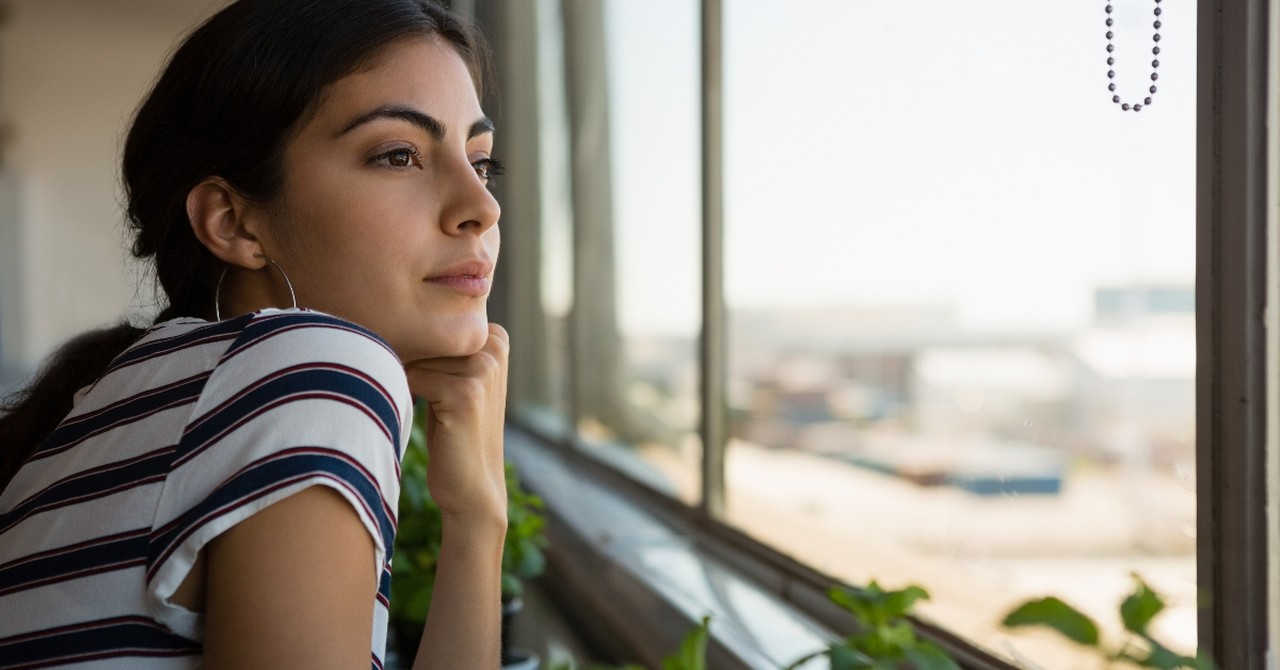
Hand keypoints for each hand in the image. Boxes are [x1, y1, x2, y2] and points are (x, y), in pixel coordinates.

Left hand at [403, 323, 508, 523]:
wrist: (471, 485)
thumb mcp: (451, 380)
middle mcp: (494, 346)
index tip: (425, 381)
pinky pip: (413, 378)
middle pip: (423, 338)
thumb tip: (383, 317)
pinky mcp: (468, 392)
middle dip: (410, 365)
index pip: (431, 324)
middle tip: (423, 401)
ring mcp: (484, 368)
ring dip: (408, 384)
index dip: (417, 350)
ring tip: (430, 413)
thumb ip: (437, 348)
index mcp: (495, 336)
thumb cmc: (451, 431)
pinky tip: (432, 423)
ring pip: (416, 358)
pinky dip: (408, 398)